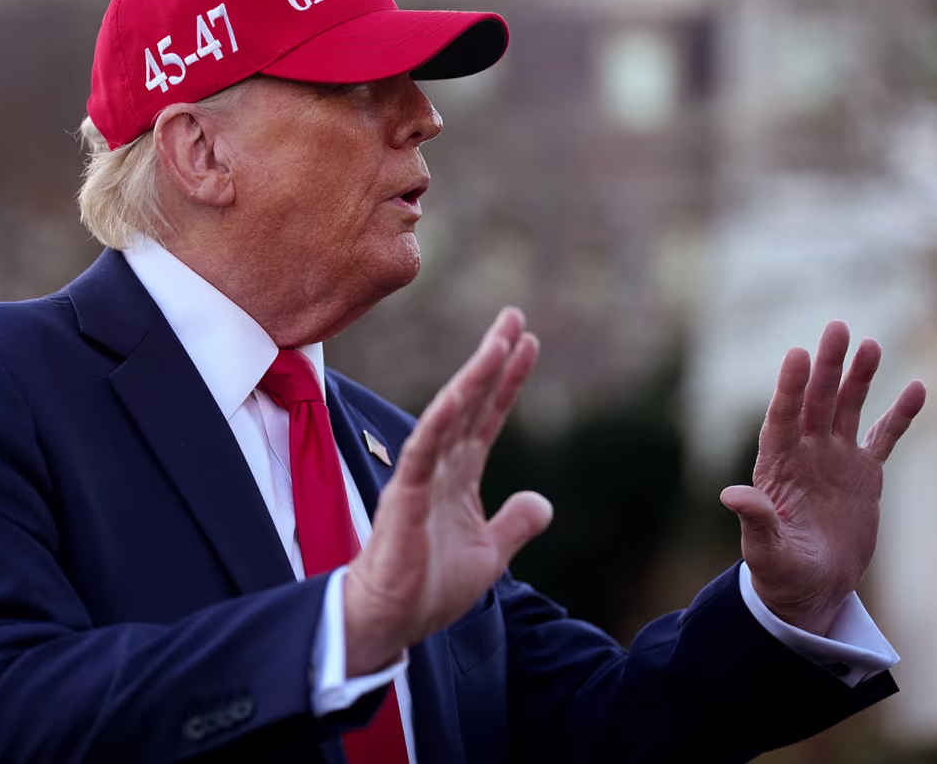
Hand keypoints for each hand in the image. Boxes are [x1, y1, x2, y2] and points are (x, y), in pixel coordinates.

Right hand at [343, 307, 552, 674]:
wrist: (394, 620)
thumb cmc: (431, 588)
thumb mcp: (490, 554)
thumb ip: (514, 524)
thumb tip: (543, 502)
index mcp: (460, 477)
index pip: (488, 418)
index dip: (508, 381)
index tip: (529, 343)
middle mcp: (441, 467)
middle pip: (471, 402)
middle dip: (493, 358)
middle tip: (514, 316)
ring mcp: (422, 477)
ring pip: (450, 415)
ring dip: (474, 376)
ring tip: (499, 340)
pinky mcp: (406, 495)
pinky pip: (423, 450)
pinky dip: (439, 420)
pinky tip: (458, 393)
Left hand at [721, 321, 925, 636]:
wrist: (810, 587)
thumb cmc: (779, 570)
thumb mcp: (764, 549)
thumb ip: (755, 520)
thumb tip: (731, 494)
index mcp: (776, 466)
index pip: (781, 418)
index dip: (788, 388)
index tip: (796, 355)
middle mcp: (805, 454)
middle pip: (815, 402)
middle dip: (826, 367)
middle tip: (836, 328)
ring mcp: (834, 459)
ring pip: (847, 409)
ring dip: (858, 378)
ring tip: (871, 344)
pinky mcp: (863, 474)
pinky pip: (883, 437)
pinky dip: (899, 415)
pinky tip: (916, 388)